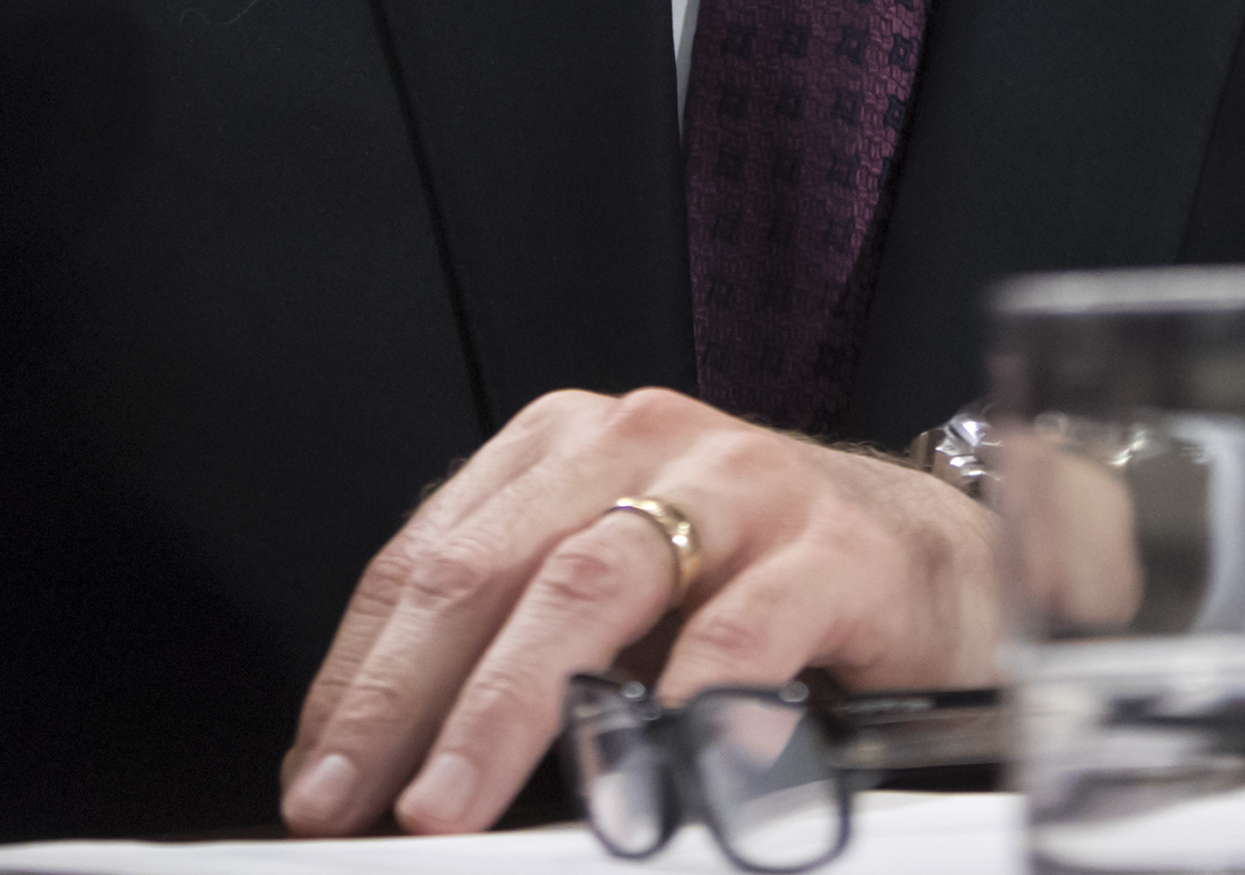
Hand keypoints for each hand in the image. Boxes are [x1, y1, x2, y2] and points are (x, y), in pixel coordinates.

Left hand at [279, 387, 1001, 837]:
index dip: (360, 674)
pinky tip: (646, 765)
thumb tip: (391, 760)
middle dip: (407, 698)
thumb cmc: (754, 577)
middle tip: (358, 801)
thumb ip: (516, 642)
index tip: (316, 773)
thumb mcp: (617, 586)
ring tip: (458, 797)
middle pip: (493, 568)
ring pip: (594, 586)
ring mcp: (742, 486)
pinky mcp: (836, 548)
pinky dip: (686, 703)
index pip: (429, 557)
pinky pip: (747, 628)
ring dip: (511, 707)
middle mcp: (643, 443)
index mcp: (567, 446)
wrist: (928, 557)